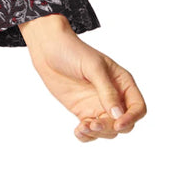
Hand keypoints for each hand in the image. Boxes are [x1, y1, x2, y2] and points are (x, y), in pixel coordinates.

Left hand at [23, 25, 145, 141]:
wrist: (48, 49)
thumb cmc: (73, 51)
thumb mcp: (93, 67)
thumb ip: (106, 90)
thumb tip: (118, 115)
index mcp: (122, 83)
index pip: (138, 107)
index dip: (131, 118)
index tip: (117, 123)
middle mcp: (114, 97)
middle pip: (124, 123)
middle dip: (111, 128)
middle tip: (93, 124)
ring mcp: (98, 105)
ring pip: (108, 130)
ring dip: (98, 133)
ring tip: (82, 127)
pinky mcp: (83, 111)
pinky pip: (91, 131)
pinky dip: (87, 136)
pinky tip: (78, 131)